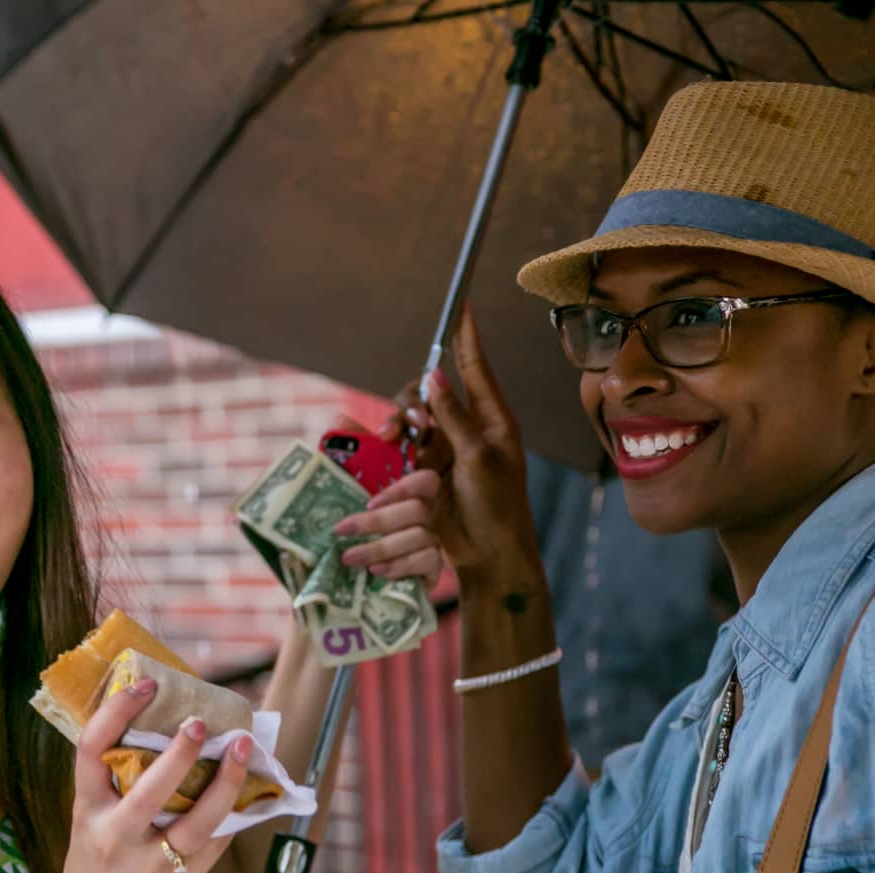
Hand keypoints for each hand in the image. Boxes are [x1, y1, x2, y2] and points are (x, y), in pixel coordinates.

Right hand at [49, 677, 252, 872]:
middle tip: (201, 721)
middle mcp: (115, 836)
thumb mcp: (88, 823)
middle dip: (181, 751)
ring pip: (198, 819)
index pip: (92, 749)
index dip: (116, 710)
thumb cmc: (93, 871)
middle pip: (151, 786)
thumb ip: (115, 785)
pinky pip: (215, 843)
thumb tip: (163, 729)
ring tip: (243, 747)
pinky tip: (249, 791)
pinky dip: (232, 814)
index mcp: (86, 811)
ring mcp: (150, 865)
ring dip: (226, 780)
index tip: (143, 685)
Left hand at [329, 419, 443, 587]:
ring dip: (380, 547)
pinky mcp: (434, 566)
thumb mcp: (354, 488)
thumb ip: (353, 455)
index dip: (401, 488)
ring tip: (348, 557)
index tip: (370, 497)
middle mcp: (429, 511)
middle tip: (341, 529)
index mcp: (412, 490)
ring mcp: (435, 538)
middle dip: (376, 521)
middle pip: (416, 509)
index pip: (423, 479)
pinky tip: (376, 571)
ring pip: (419, 536)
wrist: (363, 576)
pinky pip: (426, 562)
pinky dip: (399, 566)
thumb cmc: (360, 525)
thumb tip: (339, 421)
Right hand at [384, 305, 538, 583]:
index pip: (475, 367)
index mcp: (493, 419)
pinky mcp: (427, 468)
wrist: (488, 553)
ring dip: (402, 421)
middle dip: (415, 398)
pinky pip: (405, 443)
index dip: (466, 336)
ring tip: (397, 439)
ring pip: (415, 416)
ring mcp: (446, 448)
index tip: (462, 306)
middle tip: (410, 425)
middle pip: (433, 390)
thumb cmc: (496, 506)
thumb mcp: (479, 458)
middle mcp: (468, 428)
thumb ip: (454, 417)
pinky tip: (389, 449)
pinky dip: (395, 441)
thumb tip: (436, 376)